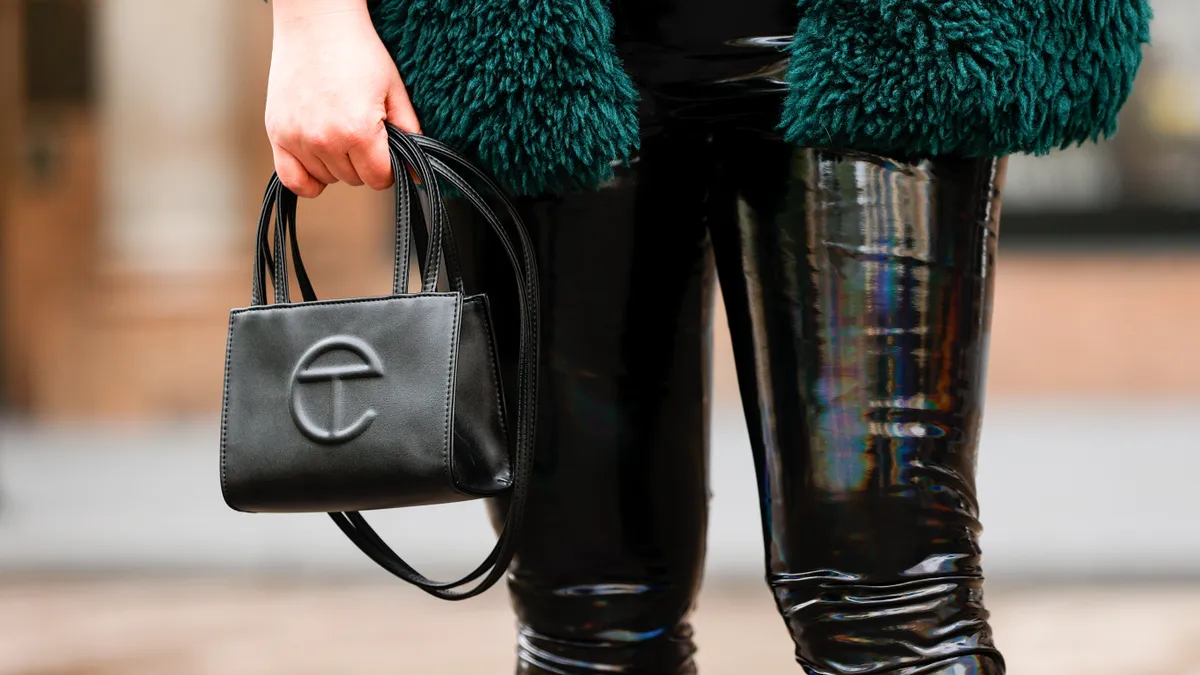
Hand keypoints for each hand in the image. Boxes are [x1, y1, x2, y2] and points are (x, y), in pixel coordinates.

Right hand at [264, 0, 419, 196]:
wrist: (316, 22)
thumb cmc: (356, 50)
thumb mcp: (394, 91)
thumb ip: (409, 136)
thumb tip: (417, 175)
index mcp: (357, 131)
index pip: (379, 178)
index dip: (388, 166)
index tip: (385, 148)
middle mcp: (324, 139)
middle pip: (354, 179)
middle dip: (363, 162)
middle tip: (360, 129)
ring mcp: (297, 138)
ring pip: (327, 178)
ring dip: (336, 164)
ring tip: (338, 129)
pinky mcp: (277, 133)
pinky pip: (292, 180)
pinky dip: (307, 178)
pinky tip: (318, 161)